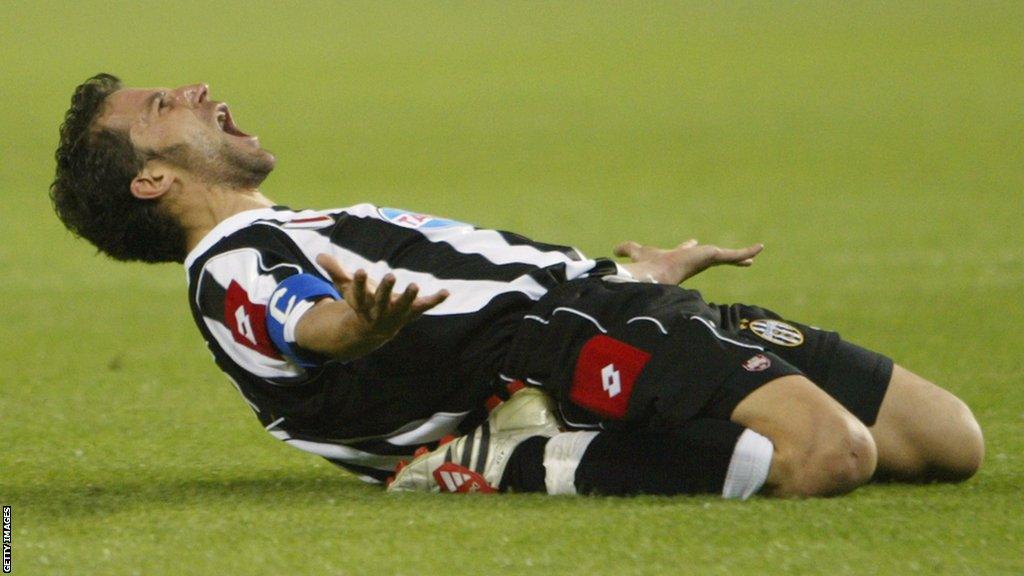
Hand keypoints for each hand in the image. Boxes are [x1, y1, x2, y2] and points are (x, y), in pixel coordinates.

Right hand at [316, 254, 448, 338]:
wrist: (371, 331)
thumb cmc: (360, 304)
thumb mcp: (346, 288)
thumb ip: (335, 271)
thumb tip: (319, 254)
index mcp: (363, 303)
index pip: (359, 292)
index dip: (359, 283)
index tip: (360, 271)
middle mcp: (379, 310)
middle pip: (382, 301)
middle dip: (386, 290)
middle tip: (390, 276)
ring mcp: (396, 314)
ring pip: (403, 307)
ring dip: (409, 297)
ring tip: (414, 285)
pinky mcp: (410, 313)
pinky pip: (423, 307)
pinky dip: (434, 300)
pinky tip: (445, 292)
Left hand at [613, 239, 763, 284]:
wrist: (656, 277)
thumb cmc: (646, 265)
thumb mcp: (638, 250)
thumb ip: (628, 249)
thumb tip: (614, 250)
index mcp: (679, 257)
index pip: (687, 252)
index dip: (690, 247)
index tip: (693, 242)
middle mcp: (694, 259)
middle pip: (713, 257)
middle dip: (724, 257)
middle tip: (737, 257)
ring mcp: (705, 259)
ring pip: (727, 257)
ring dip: (741, 256)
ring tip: (755, 253)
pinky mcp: (713, 257)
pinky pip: (733, 255)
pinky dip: (747, 251)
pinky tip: (760, 247)